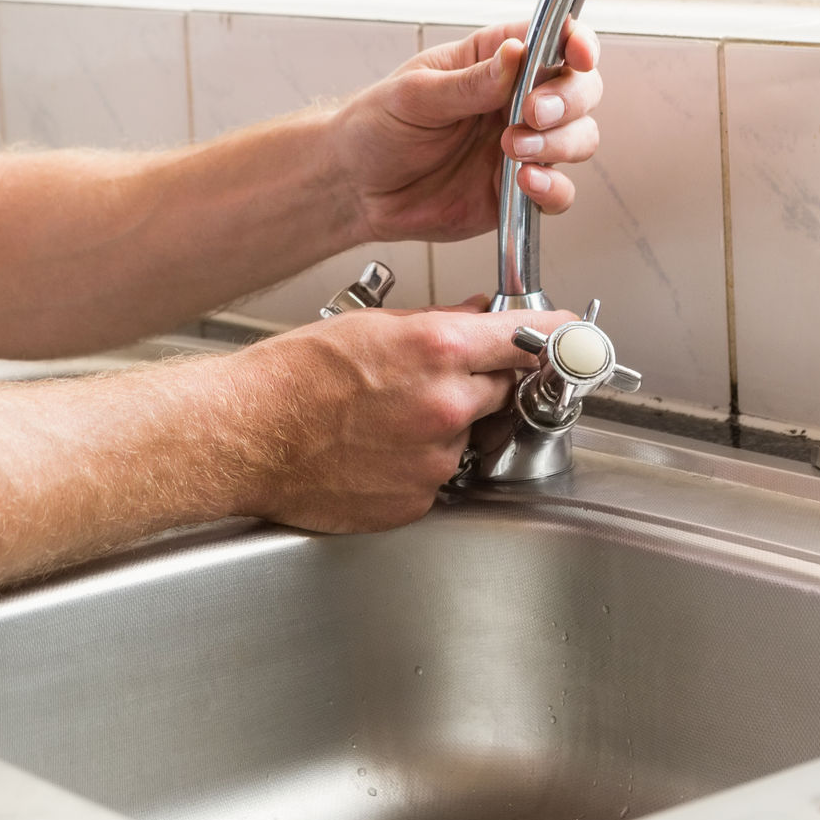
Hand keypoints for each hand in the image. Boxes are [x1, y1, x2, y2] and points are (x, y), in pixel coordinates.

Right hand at [228, 304, 575, 530]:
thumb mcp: (368, 325)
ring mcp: (434, 460)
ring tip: (383, 418)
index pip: (527, 340)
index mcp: (438, 351)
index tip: (575, 335)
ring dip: (443, 426)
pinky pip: (439, 476)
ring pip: (467, 436)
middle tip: (430, 377)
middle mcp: (446, 407)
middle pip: (501, 389)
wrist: (245, 434)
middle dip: (479, 381)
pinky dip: (418, 463)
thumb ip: (437, 323)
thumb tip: (479, 318)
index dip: (556, 335)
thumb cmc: (291, 376)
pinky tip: (374, 449)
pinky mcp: (417, 501)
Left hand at [327, 20, 601, 243]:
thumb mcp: (414, 94)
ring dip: (559, 143)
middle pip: (580, 89)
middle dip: (568, 100)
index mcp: (493, 61)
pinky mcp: (518, 191)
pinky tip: (524, 182)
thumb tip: (516, 54)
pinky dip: (553, 188)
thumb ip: (469, 82)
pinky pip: (559, 191)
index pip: (552, 39)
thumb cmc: (376, 127)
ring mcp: (522, 146)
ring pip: (579, 138)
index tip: (577, 55)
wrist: (355, 188)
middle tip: (530, 112)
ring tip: (513, 149)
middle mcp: (515, 100)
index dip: (576, 43)